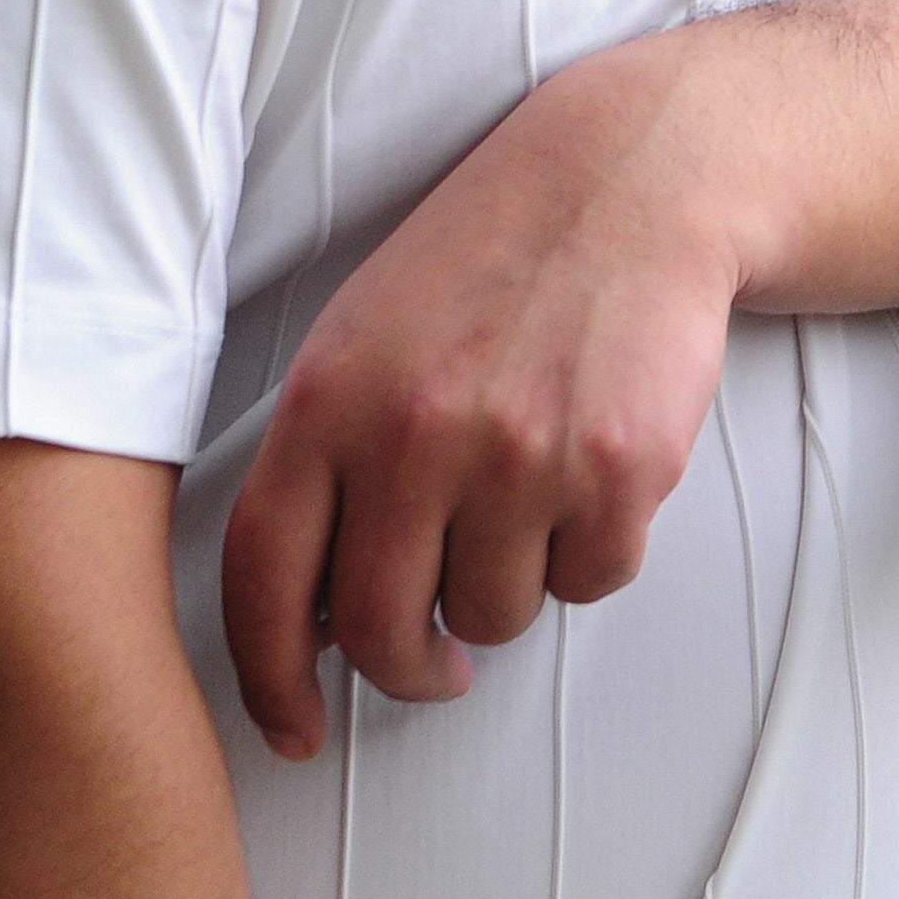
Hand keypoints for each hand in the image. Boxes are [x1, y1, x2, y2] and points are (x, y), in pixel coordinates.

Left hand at [220, 44, 742, 758]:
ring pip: (493, 615)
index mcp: (330, 399)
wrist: (633, 177)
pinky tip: (593, 471)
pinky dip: (594, 551)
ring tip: (532, 497)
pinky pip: (592, 580)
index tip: (295, 722)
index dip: (270, 677)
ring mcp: (521, 454)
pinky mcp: (619, 467)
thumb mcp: (366, 331)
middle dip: (409, 666)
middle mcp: (415, 433)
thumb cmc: (496, 254)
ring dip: (510, 586)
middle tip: (436, 657)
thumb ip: (324, 457)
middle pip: (379, 630)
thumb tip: (308, 607)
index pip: (265, 581)